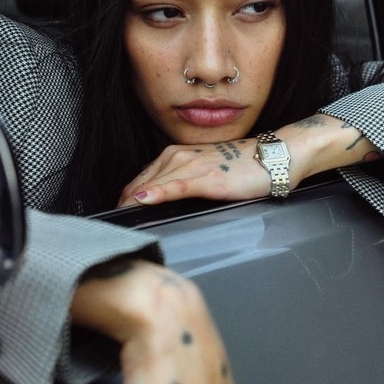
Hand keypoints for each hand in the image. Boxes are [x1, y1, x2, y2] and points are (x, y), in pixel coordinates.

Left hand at [118, 140, 268, 207]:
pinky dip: (159, 192)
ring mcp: (192, 166)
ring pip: (153, 185)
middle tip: (110, 226)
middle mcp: (178, 158)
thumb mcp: (202, 173)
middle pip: (139, 185)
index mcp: (174, 157)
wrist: (273, 156)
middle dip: (123, 205)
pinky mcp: (208, 177)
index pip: (139, 182)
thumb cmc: (240, 167)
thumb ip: (178, 184)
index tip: (115, 218)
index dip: (124, 201)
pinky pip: (177, 186)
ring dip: (132, 202)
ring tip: (117, 219)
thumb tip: (156, 202)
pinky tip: (144, 200)